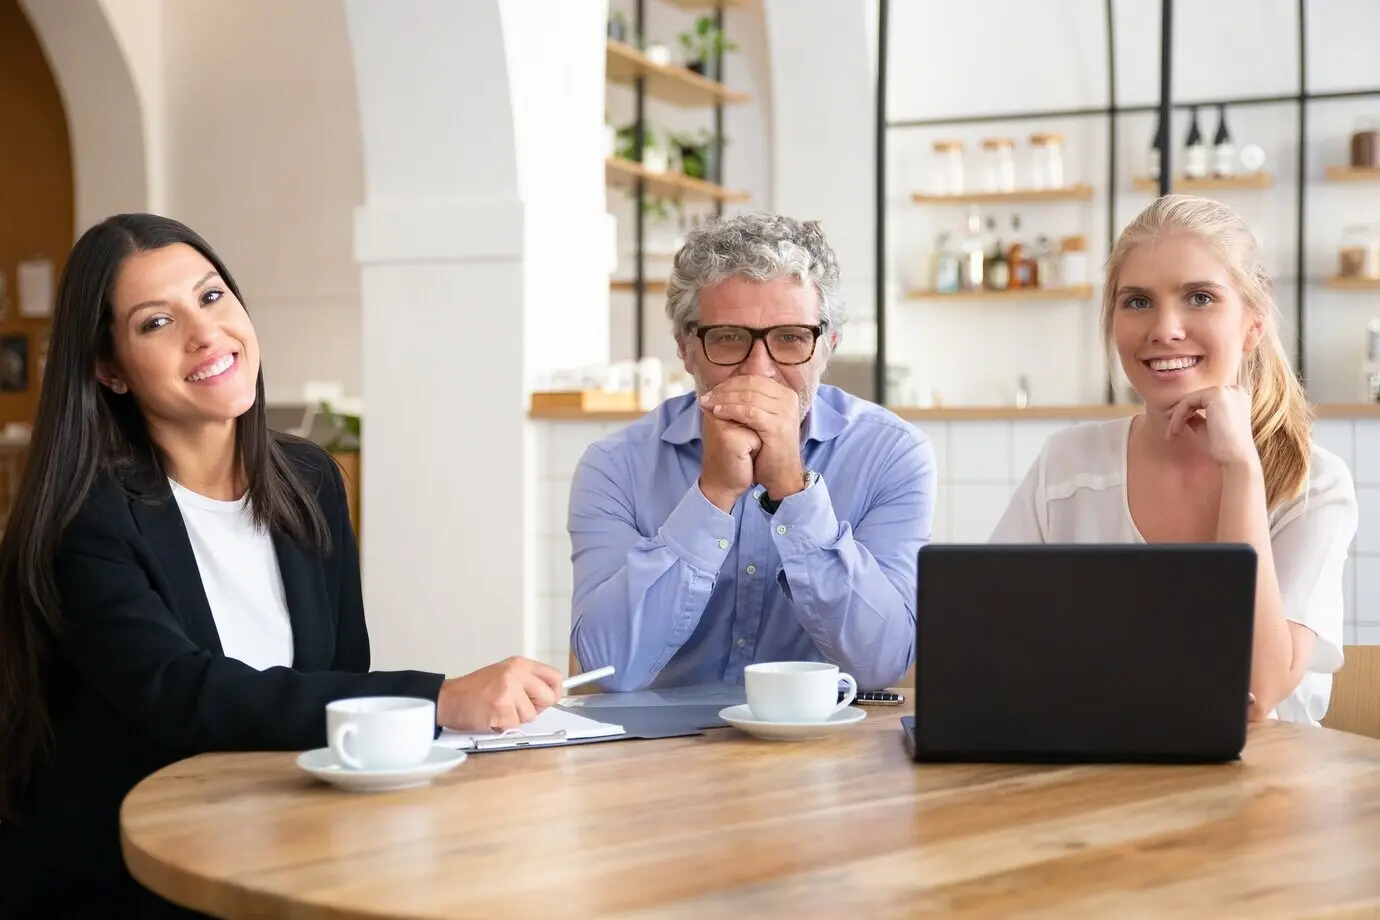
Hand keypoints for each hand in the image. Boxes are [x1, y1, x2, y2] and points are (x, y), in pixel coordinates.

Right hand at [436, 656, 563, 731]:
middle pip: (549, 697)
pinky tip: (492, 716)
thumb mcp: (503, 673)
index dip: (555, 691)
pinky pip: (515, 725)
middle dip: (537, 708)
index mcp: (519, 664)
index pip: (555, 676)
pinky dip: (505, 726)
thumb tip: (550, 693)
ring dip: (517, 718)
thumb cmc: (473, 689)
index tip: (550, 698)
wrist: (449, 698)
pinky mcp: (501, 709)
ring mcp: (509, 691)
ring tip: (500, 710)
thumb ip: (526, 680)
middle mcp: (516, 674)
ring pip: (531, 715)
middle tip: (519, 707)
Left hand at [701, 377, 803, 499]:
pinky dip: (731, 410)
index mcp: (785, 394)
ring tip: (708, 404)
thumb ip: (750, 402)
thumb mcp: (762, 420)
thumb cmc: (768, 450)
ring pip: (748, 396)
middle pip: (750, 384)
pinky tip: (717, 413)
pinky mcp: (778, 425)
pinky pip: (749, 412)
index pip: (754, 379)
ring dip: (724, 398)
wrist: (782, 476)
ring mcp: (785, 411)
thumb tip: (727, 386)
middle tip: (706, 397)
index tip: (712, 391)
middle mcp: (788, 399)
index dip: (730, 383)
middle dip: (725, 389)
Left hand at [1165, 385, 1258, 468]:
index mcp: (1235, 397)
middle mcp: (1234, 390)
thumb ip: (1195, 416)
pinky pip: (1188, 401)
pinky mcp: (1217, 394)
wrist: (1236, 458)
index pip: (1204, 400)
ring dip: (1177, 416)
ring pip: (1190, 399)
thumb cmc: (1222, 447)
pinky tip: (1175, 430)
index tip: (1174, 426)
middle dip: (1179, 414)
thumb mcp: (1205, 427)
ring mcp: (1226, 391)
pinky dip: (1178, 416)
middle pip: (1197, 398)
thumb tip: (1180, 411)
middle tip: (1170, 430)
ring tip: (1172, 433)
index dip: (1187, 412)